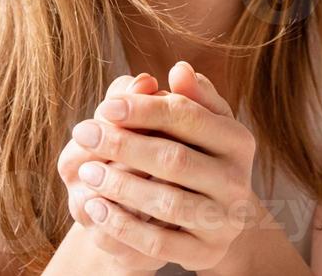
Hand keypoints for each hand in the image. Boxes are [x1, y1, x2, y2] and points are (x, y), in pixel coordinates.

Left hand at [63, 62, 259, 272]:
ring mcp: (224, 221)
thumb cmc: (198, 155)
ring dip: (120, 186)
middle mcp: (238, 181)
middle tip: (83, 131)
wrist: (214, 216)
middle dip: (124, 145)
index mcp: (238, 140)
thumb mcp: (199, 123)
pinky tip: (95, 207)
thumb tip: (179, 69)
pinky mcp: (205, 253)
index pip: (188, 117)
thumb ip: (187, 97)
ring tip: (86, 170)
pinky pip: (158, 242)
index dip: (145, 109)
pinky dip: (122, 225)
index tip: (106, 105)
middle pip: (175, 159)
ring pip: (167, 202)